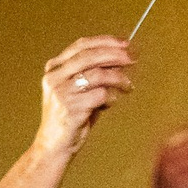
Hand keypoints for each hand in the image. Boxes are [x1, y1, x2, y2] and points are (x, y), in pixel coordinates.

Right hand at [36, 37, 134, 157]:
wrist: (55, 145)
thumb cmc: (72, 117)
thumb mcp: (80, 91)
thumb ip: (95, 75)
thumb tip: (122, 60)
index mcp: (55, 68)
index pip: (82, 46)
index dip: (105, 42)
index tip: (125, 44)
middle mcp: (55, 77)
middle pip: (90, 56)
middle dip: (115, 55)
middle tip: (133, 58)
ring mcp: (61, 92)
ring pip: (97, 75)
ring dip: (118, 78)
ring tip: (129, 86)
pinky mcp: (70, 108)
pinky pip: (100, 95)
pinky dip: (112, 97)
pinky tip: (112, 103)